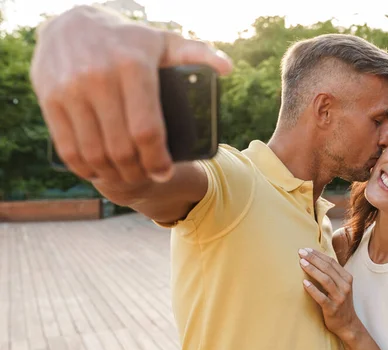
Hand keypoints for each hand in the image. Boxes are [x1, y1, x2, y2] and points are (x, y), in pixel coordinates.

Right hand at [30, 5, 232, 184]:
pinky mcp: (48, 99)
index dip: (158, 160)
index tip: (165, 172)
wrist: (70, 21)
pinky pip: (67, 146)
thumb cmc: (128, 39)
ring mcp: (70, 90)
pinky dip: (84, 167)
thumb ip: (197, 53)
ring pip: (94, 152)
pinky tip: (97, 171)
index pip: (147, 130)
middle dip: (138, 172)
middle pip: (121, 147)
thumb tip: (227, 69)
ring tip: (127, 177)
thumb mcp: (163, 41)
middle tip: (148, 177)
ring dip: (113, 174)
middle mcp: (99, 78)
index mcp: (133, 67)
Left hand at [299, 248, 362, 342]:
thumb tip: (315, 258)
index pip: (331, 262)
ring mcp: (340, 298)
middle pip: (328, 268)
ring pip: (325, 280)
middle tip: (301, 252)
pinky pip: (321, 297)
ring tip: (301, 263)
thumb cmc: (340, 302)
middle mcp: (345, 286)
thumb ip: (332, 274)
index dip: (318, 254)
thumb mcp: (340, 286)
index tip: (306, 249)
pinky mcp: (333, 309)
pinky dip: (313, 289)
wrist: (348, 324)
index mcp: (347, 278)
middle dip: (313, 258)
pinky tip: (304, 283)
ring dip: (312, 270)